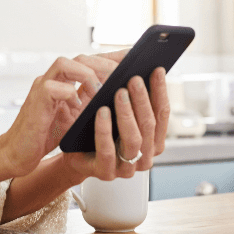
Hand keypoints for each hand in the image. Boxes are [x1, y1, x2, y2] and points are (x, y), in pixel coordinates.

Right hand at [0, 54, 119, 176]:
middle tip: (124, 74)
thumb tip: (122, 97)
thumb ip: (92, 102)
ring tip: (103, 89)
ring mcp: (42, 87)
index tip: (135, 58)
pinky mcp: (35, 101)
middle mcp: (53, 78)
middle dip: (104, 63)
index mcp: (65, 80)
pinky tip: (79, 107)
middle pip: (80, 57)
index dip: (112, 57)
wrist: (19, 152)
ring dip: (88, 74)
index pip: (91, 61)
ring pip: (64, 64)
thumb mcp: (77, 117)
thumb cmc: (47, 135)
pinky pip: (52, 88)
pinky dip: (69, 95)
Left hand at [63, 66, 169, 180]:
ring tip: (119, 92)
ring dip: (127, 113)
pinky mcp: (105, 173)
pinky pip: (107, 151)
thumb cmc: (95, 127)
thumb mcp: (113, 107)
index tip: (156, 70)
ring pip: (134, 139)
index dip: (161, 91)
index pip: (162, 114)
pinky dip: (105, 130)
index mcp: (152, 141)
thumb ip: (128, 91)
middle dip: (142, 100)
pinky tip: (101, 112)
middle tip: (134, 79)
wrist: (71, 153)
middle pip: (149, 125)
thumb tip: (135, 61)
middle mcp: (144, 157)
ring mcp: (127, 168)